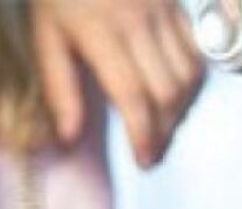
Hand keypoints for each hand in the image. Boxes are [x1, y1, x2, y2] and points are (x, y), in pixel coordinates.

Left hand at [32, 0, 204, 166]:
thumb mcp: (45, 36)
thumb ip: (59, 87)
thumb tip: (70, 137)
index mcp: (101, 32)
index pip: (133, 95)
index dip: (143, 135)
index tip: (144, 161)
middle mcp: (139, 22)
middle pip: (167, 91)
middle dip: (164, 131)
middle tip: (153, 155)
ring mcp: (163, 10)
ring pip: (189, 75)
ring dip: (181, 111)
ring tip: (163, 133)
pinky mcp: (177, 5)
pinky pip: (196, 53)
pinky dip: (192, 85)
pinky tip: (176, 101)